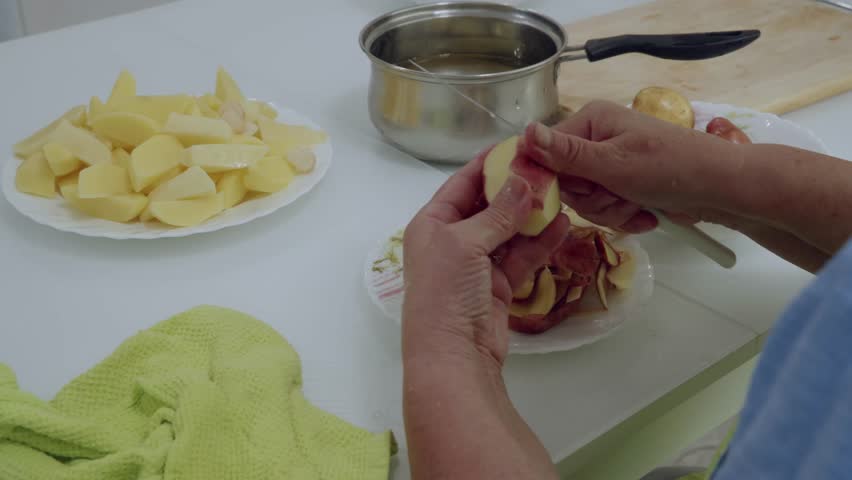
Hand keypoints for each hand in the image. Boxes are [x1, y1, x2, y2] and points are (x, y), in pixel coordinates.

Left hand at [402, 152, 568, 366]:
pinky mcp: (497, 286)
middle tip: (548, 170)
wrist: (453, 355)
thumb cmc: (446, 291)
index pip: (461, 185)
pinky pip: (521, 257)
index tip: (518, 147)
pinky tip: (562, 225)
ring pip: (508, 232)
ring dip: (531, 216)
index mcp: (431, 224)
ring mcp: (475, 265)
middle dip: (516, 190)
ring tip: (561, 194)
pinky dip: (540, 243)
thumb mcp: (466, 243)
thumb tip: (524, 181)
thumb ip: (498, 213)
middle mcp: (451, 241)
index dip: (488, 165)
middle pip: (487, 207)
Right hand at [519, 100, 745, 231]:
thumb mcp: (613, 163)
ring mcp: (611, 163)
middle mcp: (596, 139)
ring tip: (637, 205)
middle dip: (591, 199)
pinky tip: (645, 214)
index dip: (555, 180)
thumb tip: (525, 132)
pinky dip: (623, 216)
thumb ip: (566, 154)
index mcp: (590, 121)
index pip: (544, 153)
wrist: (722, 190)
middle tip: (618, 196)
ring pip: (584, 200)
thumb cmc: (670, 168)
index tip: (577, 192)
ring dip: (610, 211)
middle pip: (564, 182)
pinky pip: (604, 208)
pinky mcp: (624, 185)